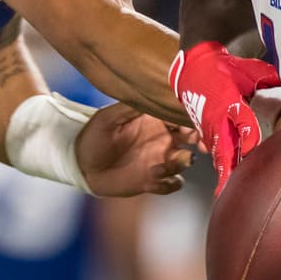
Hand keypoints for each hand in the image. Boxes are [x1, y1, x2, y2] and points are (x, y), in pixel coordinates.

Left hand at [76, 102, 197, 195]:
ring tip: (178, 158)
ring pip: (185, 161)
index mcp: (154, 120)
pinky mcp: (153, 181)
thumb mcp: (109, 117)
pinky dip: (172, 182)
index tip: (197, 118)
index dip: (192, 116)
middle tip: (199, 142)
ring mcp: (159, 160)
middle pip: (191, 137)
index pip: (180, 115)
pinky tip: (159, 177)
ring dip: (184, 160)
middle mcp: (161, 139)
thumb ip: (130, 106)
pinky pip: (173, 184)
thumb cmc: (94, 136)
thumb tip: (153, 95)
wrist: (81, 164)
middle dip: (199, 139)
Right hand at [169, 42, 280, 193]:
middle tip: (232, 191)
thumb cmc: (223, 68)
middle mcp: (218, 119)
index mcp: (228, 102)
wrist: (193, 67)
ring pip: (220, 155)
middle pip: (225, 148)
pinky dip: (222, 168)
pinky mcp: (208, 133)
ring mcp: (210, 129)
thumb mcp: (248, 70)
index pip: (242, 123)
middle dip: (230, 170)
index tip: (255, 151)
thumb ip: (269, 78)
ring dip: (225, 174)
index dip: (250, 137)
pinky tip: (227, 183)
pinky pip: (217, 153)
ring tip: (228, 195)